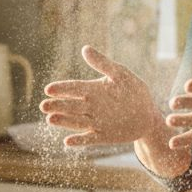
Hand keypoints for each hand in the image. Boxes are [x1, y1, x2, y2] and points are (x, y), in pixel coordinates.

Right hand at [39, 46, 160, 146]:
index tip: (48, 89)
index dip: (61, 89)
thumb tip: (85, 48)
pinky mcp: (103, 136)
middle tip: (43, 106)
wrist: (148, 114)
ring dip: (64, 121)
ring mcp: (95, 122)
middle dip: (56, 106)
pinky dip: (79, 140)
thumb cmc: (133, 91)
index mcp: (93, 90)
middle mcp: (90, 106)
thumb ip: (102, 63)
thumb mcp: (120, 74)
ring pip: (76, 121)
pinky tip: (67, 142)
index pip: (73, 88)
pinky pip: (89, 138)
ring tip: (50, 119)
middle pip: (70, 106)